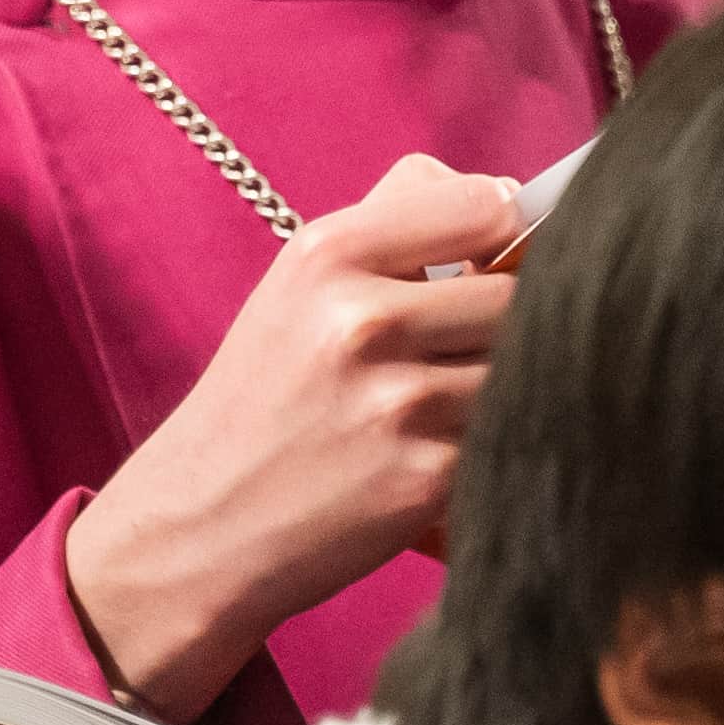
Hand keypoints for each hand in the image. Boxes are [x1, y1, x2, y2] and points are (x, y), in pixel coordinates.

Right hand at [60, 155, 532, 720]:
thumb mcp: (297, 287)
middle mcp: (362, 320)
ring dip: (502, 389)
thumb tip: (510, 199)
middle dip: (502, 325)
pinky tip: (432, 456)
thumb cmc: (262, 398)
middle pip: (518, 293)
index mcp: (327, 253)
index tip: (479, 267)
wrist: (199, 525)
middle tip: (454, 355)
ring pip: (524, 368)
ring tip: (440, 409)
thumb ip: (394, 227)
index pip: (484, 204)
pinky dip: (488, 446)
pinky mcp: (427, 478)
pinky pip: (508, 435)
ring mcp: (398, 402)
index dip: (500, 235)